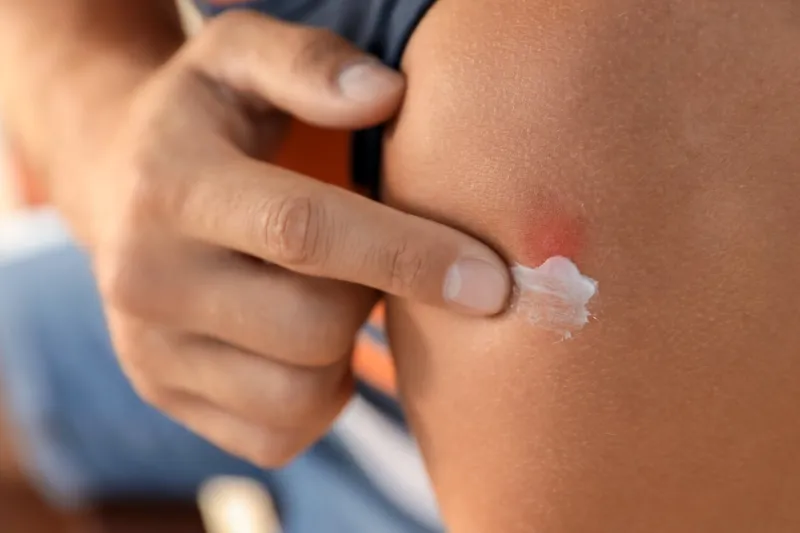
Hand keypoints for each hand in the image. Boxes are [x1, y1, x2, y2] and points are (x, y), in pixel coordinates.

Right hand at [73, 12, 510, 466]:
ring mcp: (146, 350)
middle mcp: (144, 278)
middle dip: (375, 301)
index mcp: (171, 184)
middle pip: (311, 329)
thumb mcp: (241, 54)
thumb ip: (311, 63)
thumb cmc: (206, 115)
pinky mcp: (163, 394)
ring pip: (297, 397)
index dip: (408, 257)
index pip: (303, 232)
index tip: (490, 281)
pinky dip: (318, 398)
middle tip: (376, 263)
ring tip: (333, 296)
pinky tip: (305, 342)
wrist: (118, 179)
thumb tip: (388, 94)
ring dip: (346, 352)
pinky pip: (277, 435)